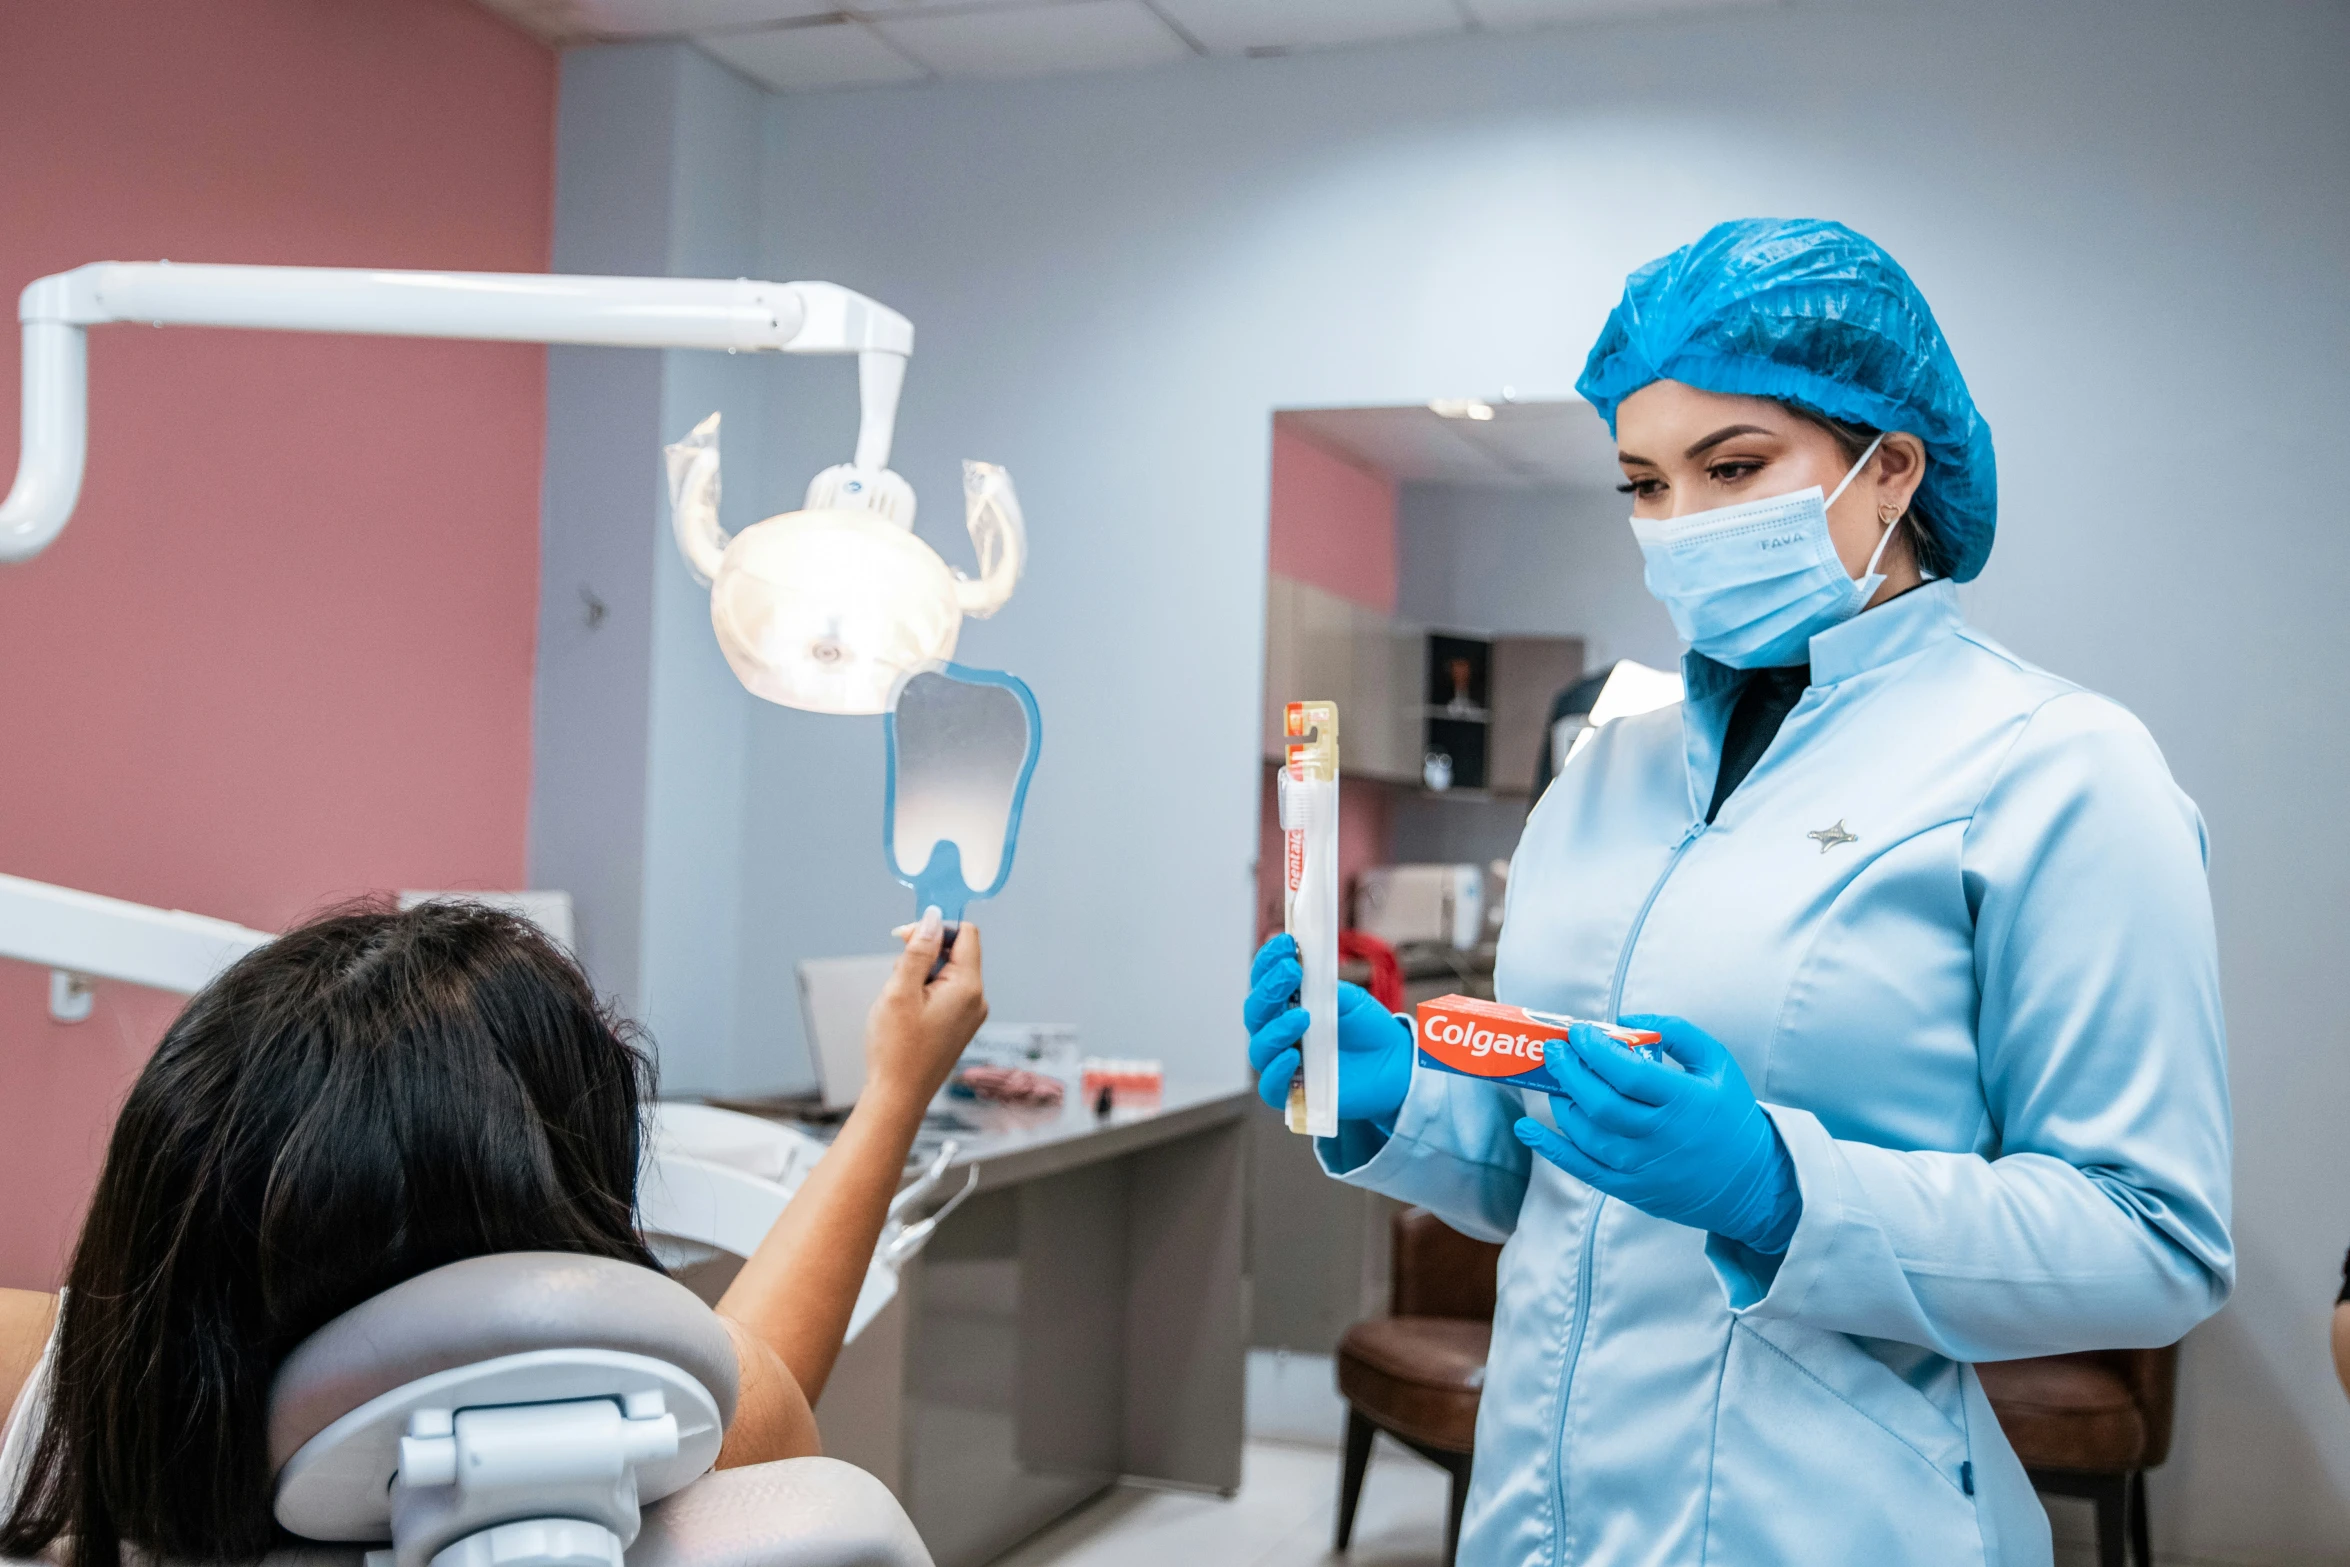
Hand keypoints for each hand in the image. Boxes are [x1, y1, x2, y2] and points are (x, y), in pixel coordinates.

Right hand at [864, 907, 987, 1114]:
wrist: (898, 1097)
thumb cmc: (896, 1049)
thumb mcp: (900, 991)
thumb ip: (918, 950)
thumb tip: (933, 917)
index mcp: (968, 987)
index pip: (965, 934)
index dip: (936, 927)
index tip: (905, 937)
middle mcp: (976, 999)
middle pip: (956, 952)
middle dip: (924, 954)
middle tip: (897, 977)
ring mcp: (970, 1015)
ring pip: (947, 973)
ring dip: (920, 975)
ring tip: (900, 1002)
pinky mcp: (959, 1026)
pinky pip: (945, 994)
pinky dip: (924, 993)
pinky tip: (907, 1014)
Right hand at [1242, 934, 1412, 1124]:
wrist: (1396, 1064)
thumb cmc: (1367, 1028)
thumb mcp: (1350, 999)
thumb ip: (1324, 989)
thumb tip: (1303, 974)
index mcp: (1286, 1005)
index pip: (1263, 981)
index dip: (1268, 961)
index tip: (1285, 943)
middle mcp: (1277, 1032)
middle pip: (1255, 1012)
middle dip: (1269, 989)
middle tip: (1291, 971)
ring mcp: (1284, 1062)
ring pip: (1259, 1047)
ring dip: (1276, 1028)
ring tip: (1303, 1016)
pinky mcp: (1294, 1093)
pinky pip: (1271, 1086)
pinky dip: (1277, 1070)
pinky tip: (1293, 1056)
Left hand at [1513, 1013, 1800, 1253]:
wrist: (1751, 1185)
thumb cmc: (1730, 1116)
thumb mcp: (1717, 1064)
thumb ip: (1676, 1032)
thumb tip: (1625, 1018)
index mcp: (1684, 1102)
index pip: (1628, 1073)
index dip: (1596, 1050)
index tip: (1578, 1031)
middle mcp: (1660, 1136)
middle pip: (1600, 1103)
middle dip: (1569, 1071)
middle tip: (1554, 1049)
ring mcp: (1642, 1166)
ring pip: (1587, 1133)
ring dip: (1563, 1102)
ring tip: (1557, 1080)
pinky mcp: (1629, 1188)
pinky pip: (1581, 1168)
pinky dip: (1550, 1147)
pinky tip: (1527, 1127)